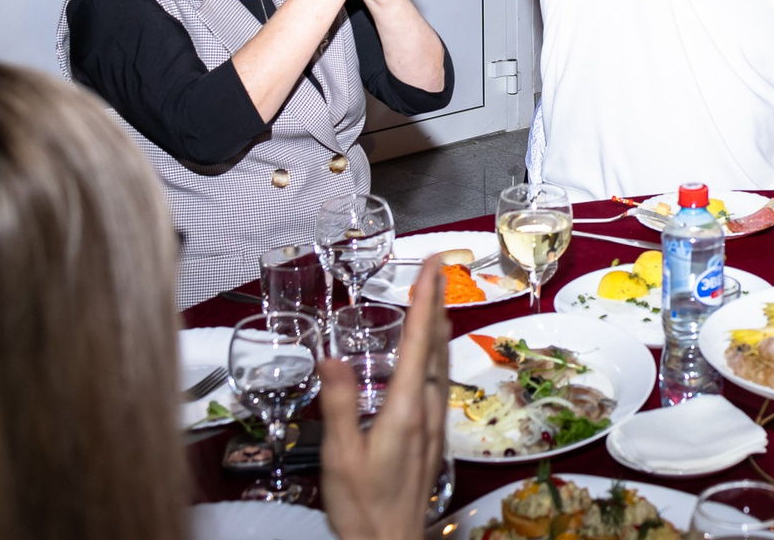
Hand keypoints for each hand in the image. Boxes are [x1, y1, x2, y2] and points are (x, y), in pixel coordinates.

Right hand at [320, 255, 448, 539]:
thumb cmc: (363, 506)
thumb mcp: (340, 456)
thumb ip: (339, 404)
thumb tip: (332, 357)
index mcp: (405, 408)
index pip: (418, 341)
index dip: (425, 300)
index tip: (432, 266)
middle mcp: (427, 410)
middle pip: (436, 345)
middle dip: (436, 303)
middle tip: (437, 269)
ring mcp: (434, 424)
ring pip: (441, 363)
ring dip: (439, 327)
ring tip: (437, 299)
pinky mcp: (432, 437)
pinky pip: (438, 381)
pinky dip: (436, 354)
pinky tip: (432, 355)